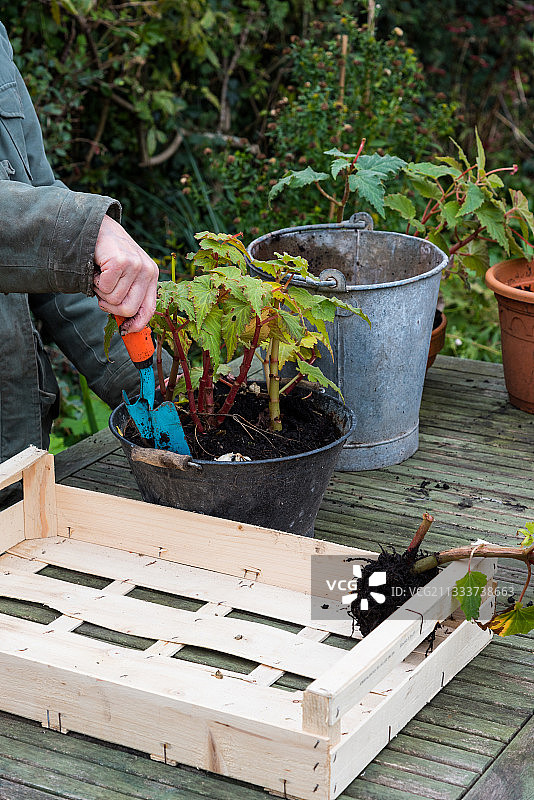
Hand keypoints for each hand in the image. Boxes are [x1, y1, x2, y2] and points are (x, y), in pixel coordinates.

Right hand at [93, 215, 157, 331]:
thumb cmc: (108, 255)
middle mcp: (148, 271)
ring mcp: (136, 265)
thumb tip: (128, 327)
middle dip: (111, 307)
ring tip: (101, 275)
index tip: (125, 331)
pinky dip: (95, 282)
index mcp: (151, 276)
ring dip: (101, 291)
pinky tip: (97, 268)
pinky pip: (105, 288)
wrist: (94, 227)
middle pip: (129, 309)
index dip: (137, 324)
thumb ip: (129, 295)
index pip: (149, 310)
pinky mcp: (121, 262)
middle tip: (103, 292)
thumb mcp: (125, 276)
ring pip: (115, 300)